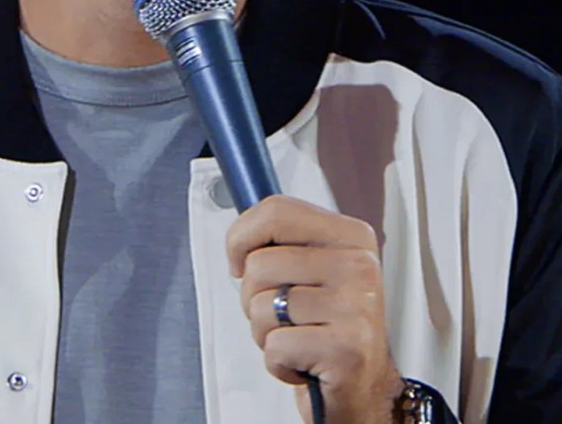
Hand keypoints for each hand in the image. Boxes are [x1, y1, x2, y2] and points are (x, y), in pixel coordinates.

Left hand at [226, 194, 403, 423]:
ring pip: (262, 305)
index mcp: (351, 235)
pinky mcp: (347, 350)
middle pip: (260, 262)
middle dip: (253, 295)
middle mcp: (360, 266)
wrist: (362, 390)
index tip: (239, 261)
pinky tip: (303, 362)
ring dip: (264, 331)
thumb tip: (238, 238)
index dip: (241, 236)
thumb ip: (280, 241)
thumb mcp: (310, 268)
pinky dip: (276, 361)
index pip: (277, 210)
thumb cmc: (325, 326)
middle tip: (282, 314)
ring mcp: (357, 307)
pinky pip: (275, 345)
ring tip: (295, 337)